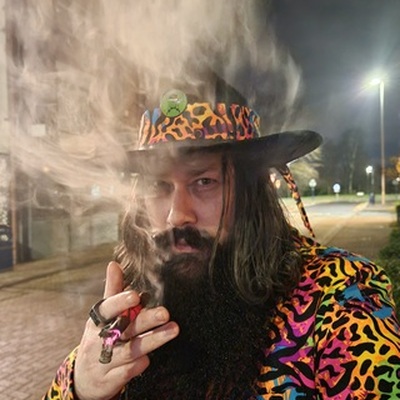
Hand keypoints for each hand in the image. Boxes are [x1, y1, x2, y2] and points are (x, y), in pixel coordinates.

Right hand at [74, 261, 178, 399]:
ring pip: (131, 350)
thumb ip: (112, 291)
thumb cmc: (97, 338)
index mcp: (97, 321)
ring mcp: (105, 361)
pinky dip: (140, 364)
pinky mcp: (112, 380)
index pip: (106, 309)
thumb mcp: (101, 316)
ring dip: (152, 340)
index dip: (120, 302)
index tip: (136, 295)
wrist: (84, 379)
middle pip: (124, 329)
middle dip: (145, 321)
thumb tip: (114, 264)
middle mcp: (100, 340)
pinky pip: (130, 371)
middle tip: (165, 312)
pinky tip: (151, 358)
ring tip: (173, 329)